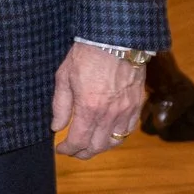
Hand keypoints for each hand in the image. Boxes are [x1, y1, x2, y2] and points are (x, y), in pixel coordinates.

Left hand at [51, 42, 146, 159]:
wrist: (115, 40)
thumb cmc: (86, 55)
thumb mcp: (64, 78)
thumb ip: (60, 106)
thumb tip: (56, 127)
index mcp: (89, 109)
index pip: (78, 141)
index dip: (67, 149)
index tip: (60, 149)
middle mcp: (110, 115)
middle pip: (97, 146)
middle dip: (83, 153)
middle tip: (73, 151)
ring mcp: (126, 111)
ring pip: (114, 142)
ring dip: (100, 148)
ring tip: (89, 146)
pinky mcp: (137, 105)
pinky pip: (128, 130)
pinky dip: (117, 138)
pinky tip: (108, 135)